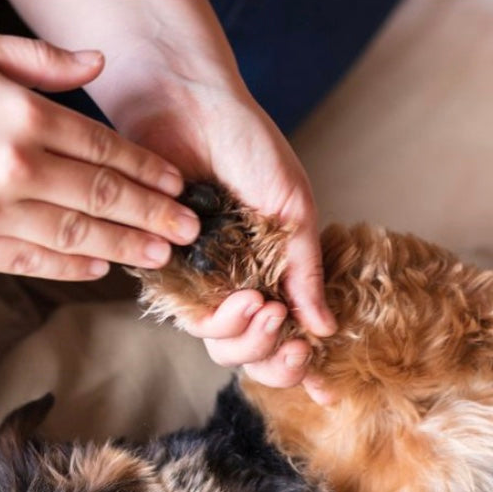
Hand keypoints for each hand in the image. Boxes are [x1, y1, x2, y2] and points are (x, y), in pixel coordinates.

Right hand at [0, 30, 200, 280]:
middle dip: (155, 215)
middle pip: (104, 198)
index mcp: (22, 117)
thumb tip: (98, 64)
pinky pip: (34, 261)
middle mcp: (12, 168)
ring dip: (126, 247)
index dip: (150, 171)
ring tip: (160, 253)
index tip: (178, 185)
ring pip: (77, 236)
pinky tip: (102, 267)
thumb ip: (42, 62)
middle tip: (191, 230)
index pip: (106, 150)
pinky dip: (74, 267)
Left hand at [108, 80, 337, 401]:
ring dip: (249, 337)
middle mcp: (239, 285)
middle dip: (274, 358)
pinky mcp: (166, 272)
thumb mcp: (294, 209)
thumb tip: (326, 329)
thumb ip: (306, 270)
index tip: (325, 388)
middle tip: (289, 336)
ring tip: (261, 304)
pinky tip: (242, 296)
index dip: (303, 368)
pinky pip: (189, 319)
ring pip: (221, 346)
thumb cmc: (248, 145)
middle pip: (253, 355)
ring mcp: (203, 282)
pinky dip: (220, 318)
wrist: (189, 103)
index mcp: (275, 273)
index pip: (288, 336)